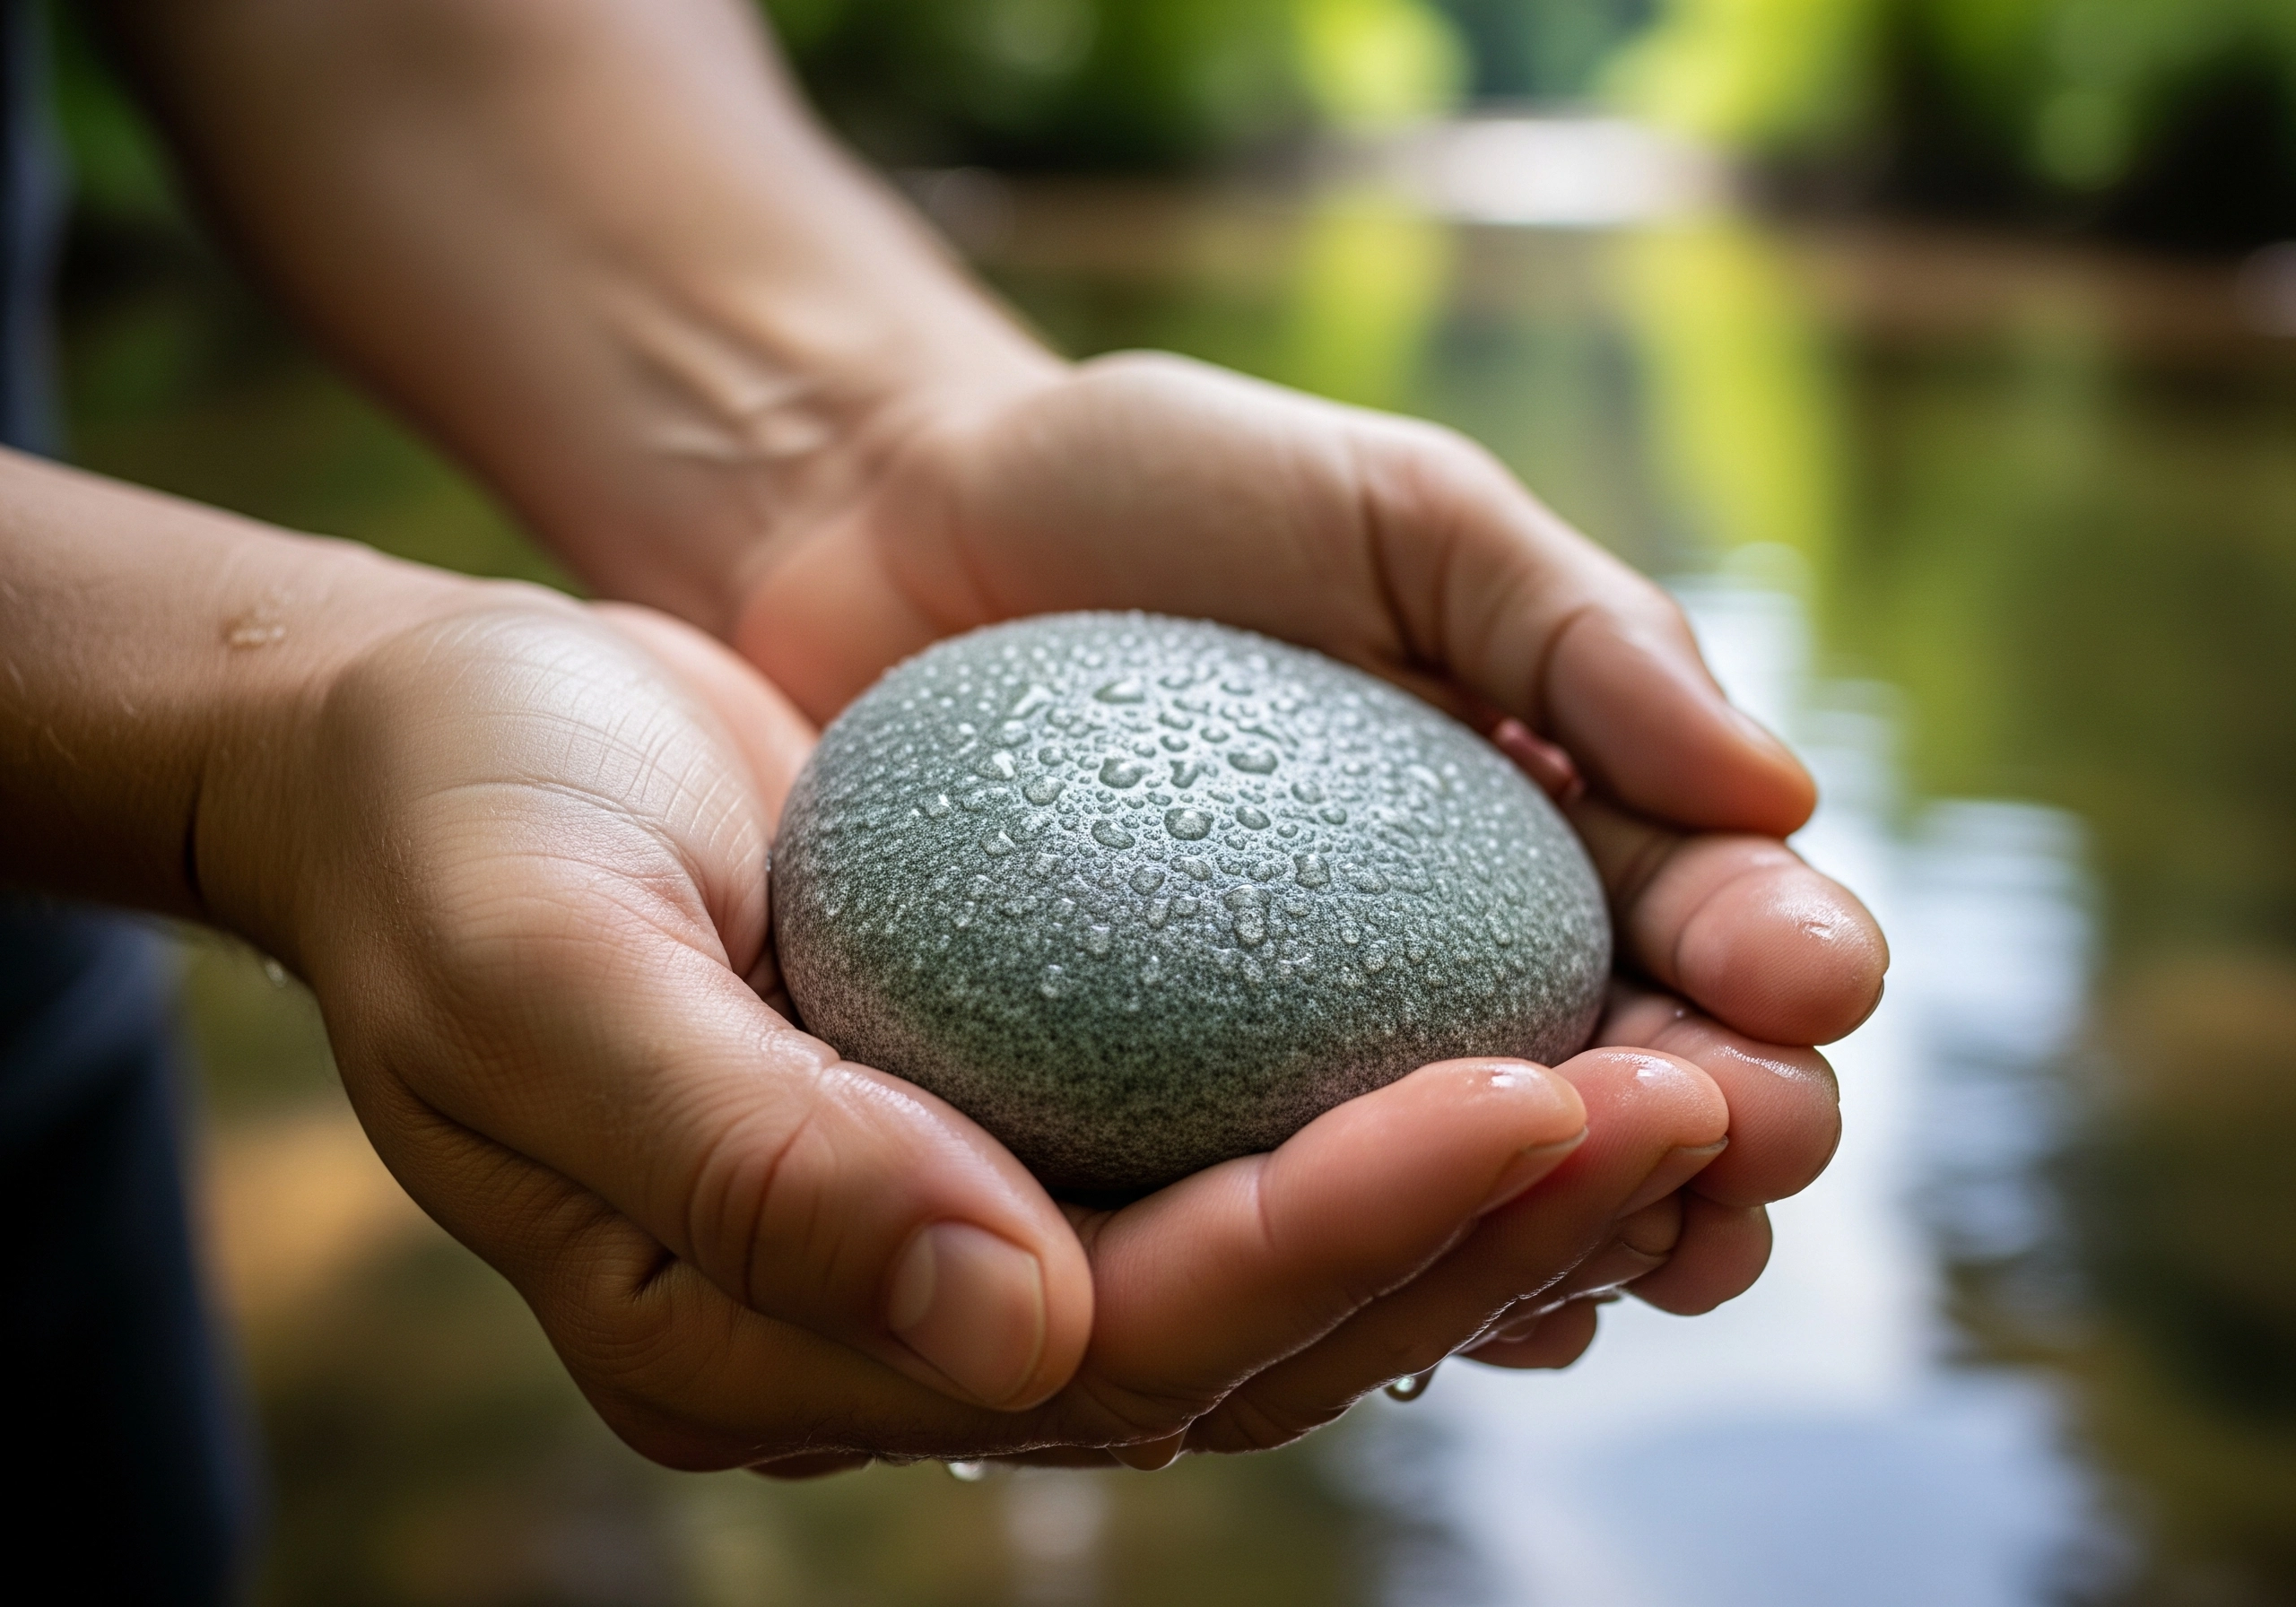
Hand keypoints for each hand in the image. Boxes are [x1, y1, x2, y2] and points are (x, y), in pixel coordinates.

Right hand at [257, 592, 1830, 1475]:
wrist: (446, 736)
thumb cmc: (463, 830)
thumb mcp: (542, 970)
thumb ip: (749, 1161)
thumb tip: (1008, 1336)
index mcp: (767, 1336)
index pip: (1110, 1338)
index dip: (1330, 1235)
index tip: (1523, 1096)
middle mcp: (905, 1314)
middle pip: (1248, 1333)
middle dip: (1484, 1231)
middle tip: (1703, 1099)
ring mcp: (981, 1223)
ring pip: (1290, 1260)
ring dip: (1505, 1181)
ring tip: (1698, 1068)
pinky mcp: (1036, 1112)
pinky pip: (1259, 1140)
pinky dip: (1417, 1094)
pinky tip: (1562, 1013)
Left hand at [727, 353, 1882, 1403]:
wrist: (889, 533)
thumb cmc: (1150, 498)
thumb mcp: (1396, 510)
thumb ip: (1580, 631)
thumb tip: (1782, 792)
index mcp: (1547, 825)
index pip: (1712, 922)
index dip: (1779, 962)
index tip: (1804, 984)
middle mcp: (1460, 968)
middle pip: (1641, 1093)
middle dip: (1723, 1123)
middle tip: (1743, 1129)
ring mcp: (1316, 1068)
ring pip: (1495, 1198)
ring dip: (1588, 1230)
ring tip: (1636, 1236)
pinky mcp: (1164, 1134)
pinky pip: (1291, 1236)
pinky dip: (1388, 1275)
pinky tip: (1435, 1299)